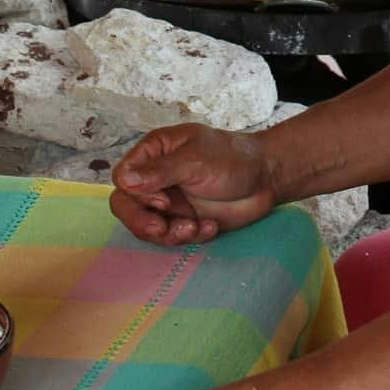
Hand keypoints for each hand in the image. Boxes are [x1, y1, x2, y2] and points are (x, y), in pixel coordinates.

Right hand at [110, 123, 276, 245]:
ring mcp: (169, 200)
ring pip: (147, 226)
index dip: (135, 194)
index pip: (123, 176)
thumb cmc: (233, 157)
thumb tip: (124, 180)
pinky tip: (210, 227)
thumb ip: (160, 171)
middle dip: (142, 222)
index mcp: (154, 152)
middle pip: (126, 205)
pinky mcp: (183, 219)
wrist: (267, 178)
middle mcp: (156, 177)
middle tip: (162, 230)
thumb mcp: (195, 160)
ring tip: (195, 227)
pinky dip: (189, 236)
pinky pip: (171, 236)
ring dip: (168, 233)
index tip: (162, 201)